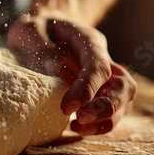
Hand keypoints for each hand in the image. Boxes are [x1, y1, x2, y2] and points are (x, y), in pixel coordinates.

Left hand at [7, 15, 136, 135]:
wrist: (42, 27)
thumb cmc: (35, 28)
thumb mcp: (29, 29)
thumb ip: (41, 47)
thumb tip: (54, 69)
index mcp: (89, 41)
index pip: (98, 67)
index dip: (87, 89)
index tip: (67, 107)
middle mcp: (103, 58)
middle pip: (123, 86)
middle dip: (107, 107)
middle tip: (80, 119)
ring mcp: (103, 76)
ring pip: (123, 101)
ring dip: (106, 120)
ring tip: (77, 127)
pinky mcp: (97, 90)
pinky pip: (109, 110)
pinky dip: (98, 123)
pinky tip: (76, 127)